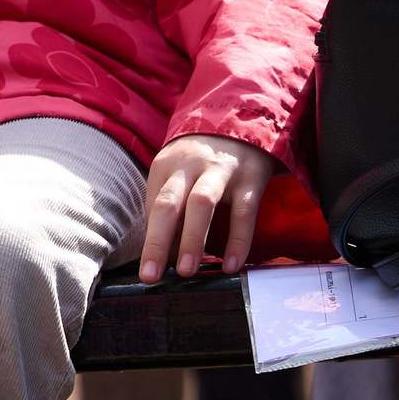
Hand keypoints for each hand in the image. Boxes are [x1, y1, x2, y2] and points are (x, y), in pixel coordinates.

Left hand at [137, 134, 275, 284]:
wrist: (240, 124)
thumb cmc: (200, 162)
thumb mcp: (178, 175)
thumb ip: (171, 210)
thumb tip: (165, 255)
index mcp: (166, 167)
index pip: (153, 208)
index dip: (150, 241)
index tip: (147, 272)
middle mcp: (189, 167)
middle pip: (168, 204)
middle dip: (157, 241)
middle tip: (151, 275)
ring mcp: (220, 172)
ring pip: (202, 204)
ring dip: (192, 239)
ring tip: (186, 272)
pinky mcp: (250, 180)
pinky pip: (244, 214)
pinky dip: (238, 242)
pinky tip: (231, 266)